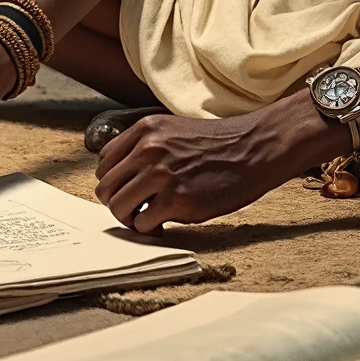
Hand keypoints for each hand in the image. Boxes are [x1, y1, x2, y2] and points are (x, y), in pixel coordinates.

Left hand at [94, 97, 329, 231]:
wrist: (255, 149)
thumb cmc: (218, 144)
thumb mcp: (174, 131)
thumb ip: (147, 147)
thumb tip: (122, 176)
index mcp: (146, 130)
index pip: (104, 161)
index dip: (115, 180)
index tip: (129, 190)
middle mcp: (148, 149)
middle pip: (106, 187)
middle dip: (119, 202)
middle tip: (137, 210)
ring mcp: (161, 175)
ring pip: (118, 208)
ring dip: (130, 218)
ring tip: (148, 219)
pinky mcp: (176, 200)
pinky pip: (142, 224)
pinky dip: (149, 230)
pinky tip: (164, 226)